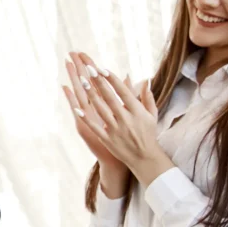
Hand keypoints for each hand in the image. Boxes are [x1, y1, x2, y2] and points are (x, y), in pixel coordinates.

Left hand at [70, 53, 174, 185]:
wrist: (144, 158)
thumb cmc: (148, 134)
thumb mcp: (152, 115)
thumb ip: (147, 97)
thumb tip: (146, 80)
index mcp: (137, 111)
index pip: (123, 92)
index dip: (112, 80)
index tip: (103, 68)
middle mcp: (126, 119)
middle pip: (109, 97)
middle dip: (98, 82)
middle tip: (88, 68)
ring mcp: (115, 129)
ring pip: (100, 109)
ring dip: (90, 94)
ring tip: (81, 80)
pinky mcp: (107, 139)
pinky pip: (94, 126)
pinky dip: (85, 117)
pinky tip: (76, 107)